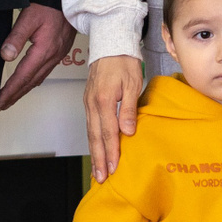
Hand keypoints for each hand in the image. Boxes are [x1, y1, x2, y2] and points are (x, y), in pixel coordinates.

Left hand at [0, 4, 75, 110]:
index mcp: (44, 51)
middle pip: (30, 83)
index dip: (8, 92)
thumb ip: (16, 38)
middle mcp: (52, 57)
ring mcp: (57, 56)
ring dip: (23, 91)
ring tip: (10, 99)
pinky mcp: (60, 52)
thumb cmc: (49, 5)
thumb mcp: (28, 17)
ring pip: (37, 79)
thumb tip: (5, 56)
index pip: (22, 77)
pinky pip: (44, 72)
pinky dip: (33, 81)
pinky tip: (28, 83)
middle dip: (13, 97)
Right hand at [84, 54, 143, 182]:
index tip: (115, 168)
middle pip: (95, 137)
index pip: (108, 132)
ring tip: (97, 170)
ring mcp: (88, 102)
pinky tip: (96, 149)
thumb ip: (129, 108)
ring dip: (94, 152)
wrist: (110, 43)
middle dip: (99, 159)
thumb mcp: (133, 82)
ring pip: (90, 132)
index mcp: (104, 100)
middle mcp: (92, 103)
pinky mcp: (89, 101)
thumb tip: (127, 131)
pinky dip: (92, 140)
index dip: (111, 152)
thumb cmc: (124, 61)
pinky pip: (89, 125)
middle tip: (102, 178)